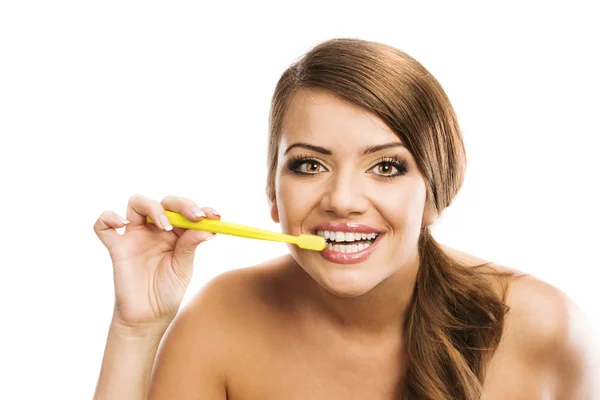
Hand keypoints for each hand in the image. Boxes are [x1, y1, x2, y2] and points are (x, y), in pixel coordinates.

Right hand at [94, 194, 219, 329]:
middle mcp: (155, 230)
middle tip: (194, 216)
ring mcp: (135, 236)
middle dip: (181, 204)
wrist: (148, 317)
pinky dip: (108, 218)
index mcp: (175, 233)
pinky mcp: (117, 248)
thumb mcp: (184, 268)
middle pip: (163, 202)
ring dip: (152, 207)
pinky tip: (122, 224)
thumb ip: (190, 246)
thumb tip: (207, 229)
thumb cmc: (168, 292)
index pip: (185, 211)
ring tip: (165, 225)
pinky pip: (103, 226)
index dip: (200, 208)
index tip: (215, 215)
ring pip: (136, 203)